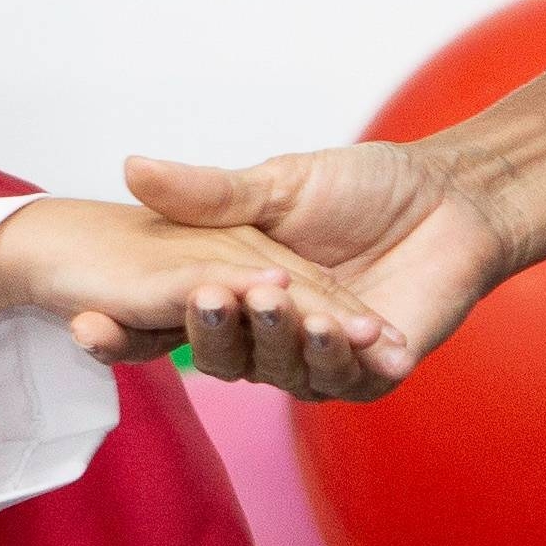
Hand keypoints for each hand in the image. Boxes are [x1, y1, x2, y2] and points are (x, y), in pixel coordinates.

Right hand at [124, 135, 511, 398]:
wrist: (451, 194)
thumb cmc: (367, 186)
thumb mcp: (278, 184)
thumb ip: (210, 194)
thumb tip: (130, 166)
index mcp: (245, 297)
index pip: (184, 321)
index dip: (136, 331)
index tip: (94, 323)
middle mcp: (277, 336)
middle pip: (227, 355)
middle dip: (215, 330)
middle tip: (208, 296)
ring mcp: (324, 359)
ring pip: (282, 370)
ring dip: (276, 338)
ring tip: (273, 300)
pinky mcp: (374, 373)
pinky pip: (344, 379)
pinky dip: (335, 355)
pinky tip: (330, 328)